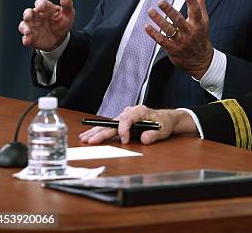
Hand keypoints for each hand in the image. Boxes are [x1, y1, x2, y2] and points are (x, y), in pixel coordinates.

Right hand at [18, 0, 74, 50]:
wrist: (61, 37)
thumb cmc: (63, 22)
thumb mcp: (68, 14)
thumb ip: (67, 4)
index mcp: (45, 8)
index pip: (40, 3)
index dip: (40, 5)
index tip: (41, 8)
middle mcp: (36, 16)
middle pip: (28, 13)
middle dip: (27, 15)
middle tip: (29, 17)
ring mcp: (32, 26)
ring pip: (24, 25)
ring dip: (25, 28)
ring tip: (28, 32)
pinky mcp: (31, 37)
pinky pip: (25, 38)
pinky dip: (25, 39)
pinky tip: (27, 41)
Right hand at [79, 105, 197, 144]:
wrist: (166, 119)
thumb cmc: (164, 122)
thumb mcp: (163, 129)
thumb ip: (154, 134)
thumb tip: (144, 138)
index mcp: (140, 111)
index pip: (127, 119)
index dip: (123, 130)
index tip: (125, 141)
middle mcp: (130, 112)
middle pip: (114, 122)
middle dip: (102, 131)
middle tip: (90, 140)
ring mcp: (126, 116)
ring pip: (109, 124)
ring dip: (97, 132)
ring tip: (84, 138)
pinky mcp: (123, 121)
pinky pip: (110, 126)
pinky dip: (100, 131)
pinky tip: (91, 135)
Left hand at [145, 0, 213, 78]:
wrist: (201, 60)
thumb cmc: (201, 36)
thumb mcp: (204, 20)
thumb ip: (200, 3)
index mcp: (198, 24)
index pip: (196, 10)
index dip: (192, 0)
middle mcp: (190, 32)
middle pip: (179, 20)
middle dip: (169, 10)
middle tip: (160, 1)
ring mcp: (181, 41)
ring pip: (169, 30)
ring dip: (159, 20)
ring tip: (151, 11)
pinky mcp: (173, 49)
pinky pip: (162, 41)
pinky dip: (154, 34)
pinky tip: (147, 26)